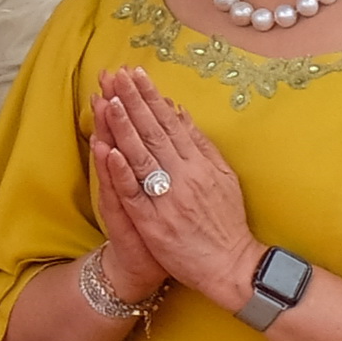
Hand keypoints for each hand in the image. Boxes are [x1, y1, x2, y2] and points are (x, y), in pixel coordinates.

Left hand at [83, 68, 259, 296]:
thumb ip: (202, 145)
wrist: (232, 267)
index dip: (151, 97)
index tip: (136, 74)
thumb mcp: (224, 177)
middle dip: (134, 102)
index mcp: (200, 164)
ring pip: (141, 157)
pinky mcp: (154, 223)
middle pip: (154, 133)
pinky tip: (109, 150)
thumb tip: (181, 113)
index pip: (171, 123)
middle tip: (116, 75)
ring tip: (109, 100)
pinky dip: (122, 171)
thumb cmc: (227, 222)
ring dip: (124, 127)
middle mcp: (185, 177)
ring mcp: (168, 199)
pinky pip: (135, 194)